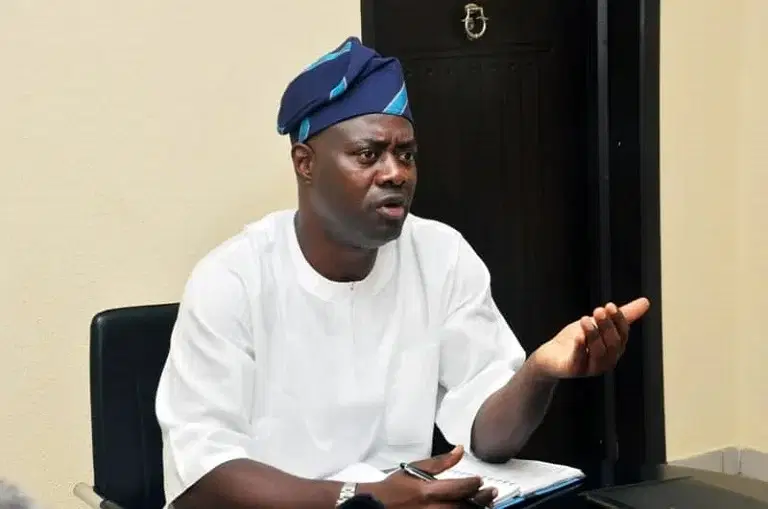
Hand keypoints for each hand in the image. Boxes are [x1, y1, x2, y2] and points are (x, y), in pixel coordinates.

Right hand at [359, 445, 496, 507]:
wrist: (375, 507)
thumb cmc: (392, 489)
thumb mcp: (414, 470)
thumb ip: (440, 462)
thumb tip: (458, 450)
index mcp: (426, 491)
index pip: (459, 488)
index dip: (474, 485)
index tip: (480, 481)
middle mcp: (430, 508)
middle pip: (464, 506)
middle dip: (481, 500)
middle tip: (491, 493)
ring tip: (485, 504)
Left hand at [530, 298, 649, 378]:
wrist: (551, 356)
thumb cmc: (577, 340)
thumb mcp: (598, 324)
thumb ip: (621, 315)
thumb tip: (646, 302)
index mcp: (614, 349)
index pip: (622, 335)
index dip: (618, 320)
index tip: (610, 305)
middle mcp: (606, 361)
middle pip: (611, 344)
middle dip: (606, 326)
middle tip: (598, 310)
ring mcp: (590, 368)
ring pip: (598, 354)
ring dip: (593, 335)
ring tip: (585, 319)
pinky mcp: (573, 370)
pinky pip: (579, 361)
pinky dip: (580, 349)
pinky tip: (578, 336)